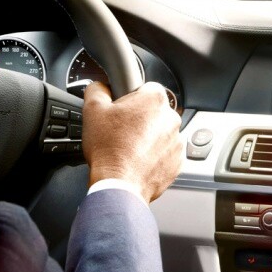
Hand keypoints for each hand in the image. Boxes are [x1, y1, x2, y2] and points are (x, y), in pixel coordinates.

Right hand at [82, 81, 182, 203]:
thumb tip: (100, 86)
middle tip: (121, 131)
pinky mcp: (178, 161)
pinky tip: (138, 160)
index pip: (146, 88)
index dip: (131, 98)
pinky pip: (166, 152)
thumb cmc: (109, 149)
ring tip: (129, 149)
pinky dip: (155, 155)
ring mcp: (177, 141)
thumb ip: (97, 90)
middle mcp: (171, 118)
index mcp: (154, 100)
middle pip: (155, 111)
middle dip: (140, 119)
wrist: (119, 185)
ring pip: (161, 132)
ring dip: (148, 138)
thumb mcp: (92, 110)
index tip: (122, 110)